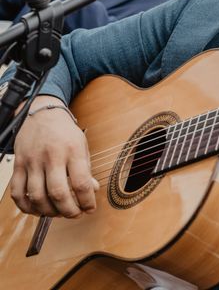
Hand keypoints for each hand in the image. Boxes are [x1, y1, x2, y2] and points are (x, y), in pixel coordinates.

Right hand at [10, 96, 98, 217]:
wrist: (43, 114)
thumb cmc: (66, 133)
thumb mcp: (82, 146)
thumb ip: (86, 169)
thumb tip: (92, 191)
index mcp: (72, 150)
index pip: (81, 182)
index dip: (87, 201)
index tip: (90, 209)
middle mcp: (51, 156)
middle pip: (57, 192)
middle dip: (68, 210)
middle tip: (75, 215)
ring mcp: (32, 160)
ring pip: (36, 196)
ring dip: (48, 211)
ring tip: (58, 213)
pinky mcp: (18, 164)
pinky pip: (17, 192)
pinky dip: (26, 206)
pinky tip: (37, 210)